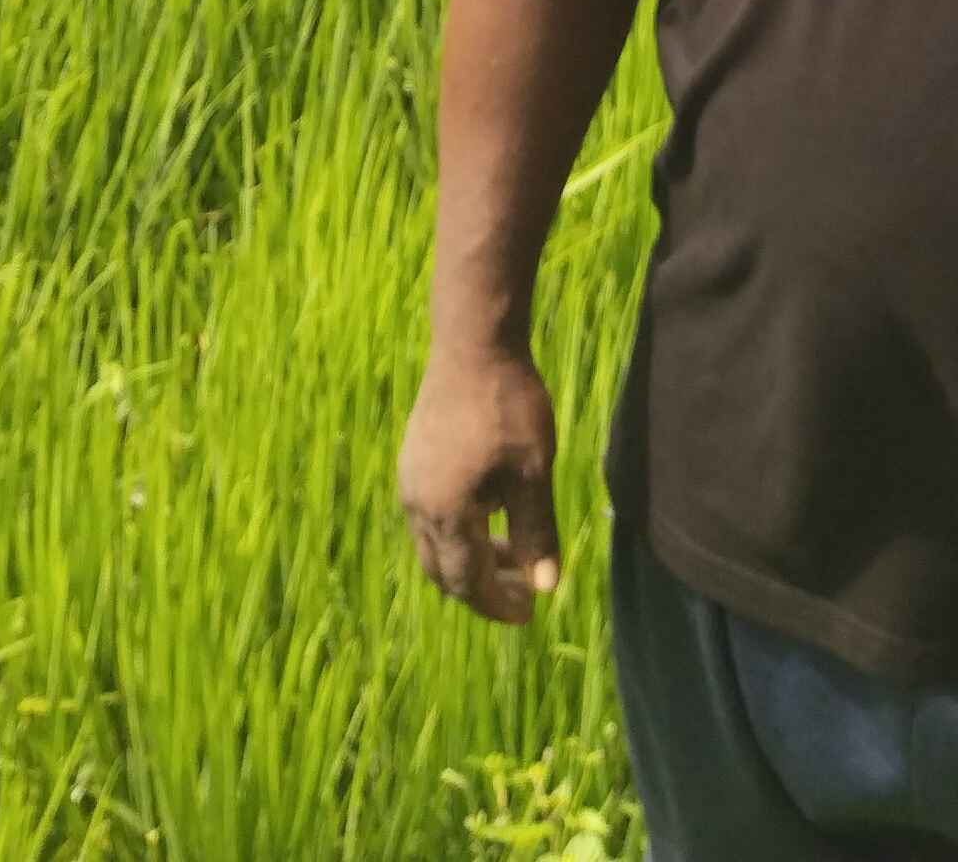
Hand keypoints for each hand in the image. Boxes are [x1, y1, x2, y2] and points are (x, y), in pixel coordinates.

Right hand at [398, 341, 564, 624]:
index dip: (497, 604)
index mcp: (445, 514)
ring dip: (470, 559)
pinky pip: (430, 516)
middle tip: (522, 592)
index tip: (529, 614)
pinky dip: (460, 531)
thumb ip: (536, 532)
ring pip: (435, 543)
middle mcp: (418, 504)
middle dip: (482, 589)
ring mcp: (410, 480)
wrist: (473, 343)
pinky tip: (491, 512)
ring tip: (514, 554)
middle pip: (443, 571)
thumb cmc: (509, 406)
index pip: (467, 582)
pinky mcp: (413, 460)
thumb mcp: (533, 472)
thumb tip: (546, 587)